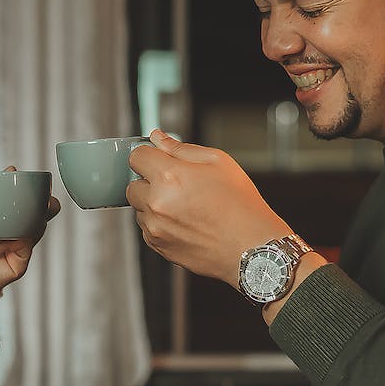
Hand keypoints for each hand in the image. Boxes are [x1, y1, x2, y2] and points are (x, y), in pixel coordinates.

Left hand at [125, 131, 287, 287]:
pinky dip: (160, 224)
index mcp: (169, 176)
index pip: (136, 156)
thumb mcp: (218, 162)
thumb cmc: (241, 205)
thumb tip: (158, 138)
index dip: (149, 155)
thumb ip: (180, 148)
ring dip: (154, 204)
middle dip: (149, 182)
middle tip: (178, 186)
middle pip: (132, 185)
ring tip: (187, 207)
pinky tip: (186, 223)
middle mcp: (156, 203)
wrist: (252, 247)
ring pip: (140, 208)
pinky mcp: (159, 246)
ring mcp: (155, 227)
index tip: (159, 159)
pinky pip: (148, 229)